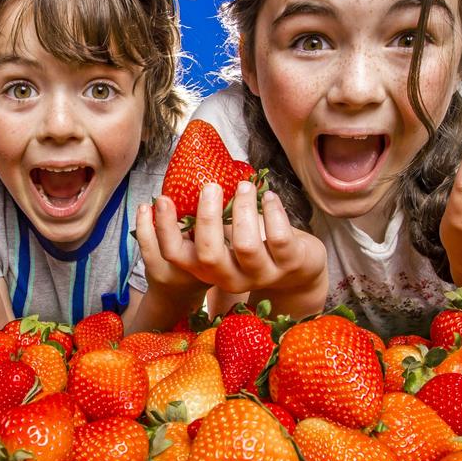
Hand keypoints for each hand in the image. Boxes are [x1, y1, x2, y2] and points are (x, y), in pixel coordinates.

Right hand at [136, 180, 326, 297]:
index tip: (163, 199)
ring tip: (244, 186)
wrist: (298, 271)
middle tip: (210, 187)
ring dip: (243, 208)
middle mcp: (231, 277)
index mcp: (207, 269)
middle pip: (209, 255)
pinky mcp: (290, 264)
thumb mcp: (227, 237)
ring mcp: (262, 274)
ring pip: (246, 246)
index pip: (176, 255)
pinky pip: (280, 238)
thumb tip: (187, 183)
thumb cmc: (255, 245)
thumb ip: (208, 221)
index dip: (165, 229)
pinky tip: (270, 196)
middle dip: (207, 217)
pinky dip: (273, 211)